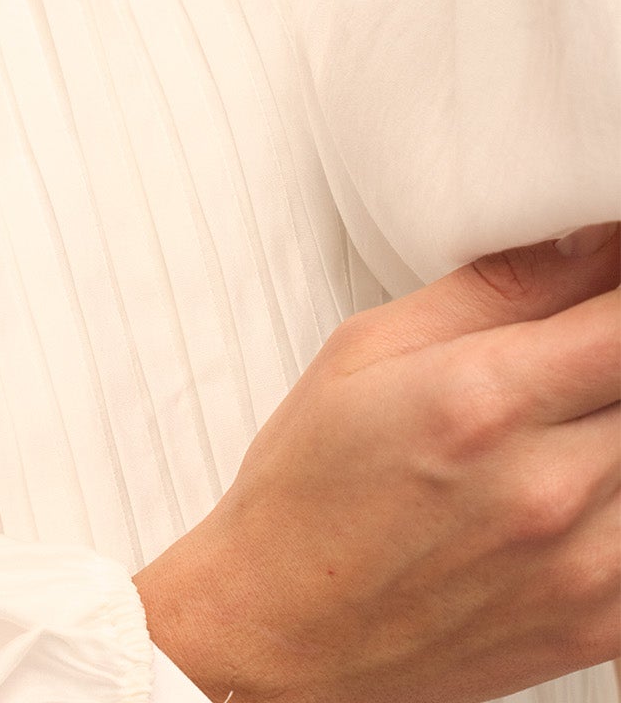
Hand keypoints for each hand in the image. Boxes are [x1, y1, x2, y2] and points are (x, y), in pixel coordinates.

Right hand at [133, 229, 620, 702]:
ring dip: (616, 420)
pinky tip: (575, 480)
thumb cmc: (310, 488)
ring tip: (562, 418)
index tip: (606, 281)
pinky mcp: (600, 624)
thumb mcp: (368, 348)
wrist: (285, 633)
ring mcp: (584, 566)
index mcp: (481, 398)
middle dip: (611, 352)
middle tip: (563, 356)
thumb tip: (585, 238)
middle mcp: (546, 485)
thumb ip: (492, 286)